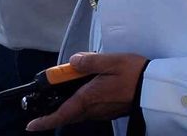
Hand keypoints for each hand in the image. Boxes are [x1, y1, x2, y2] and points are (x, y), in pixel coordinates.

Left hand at [24, 52, 147, 131]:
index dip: (44, 121)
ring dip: (69, 105)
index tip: (31, 125)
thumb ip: (90, 61)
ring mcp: (101, 112)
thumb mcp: (112, 61)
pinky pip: (89, 111)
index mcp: (88, 97)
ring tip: (69, 89)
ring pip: (78, 112)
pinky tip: (89, 90)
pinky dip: (82, 104)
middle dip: (55, 110)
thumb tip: (72, 62)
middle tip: (48, 99)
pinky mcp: (109, 112)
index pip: (60, 114)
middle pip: (67, 113)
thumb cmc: (134, 73)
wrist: (155, 88)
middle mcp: (92, 109)